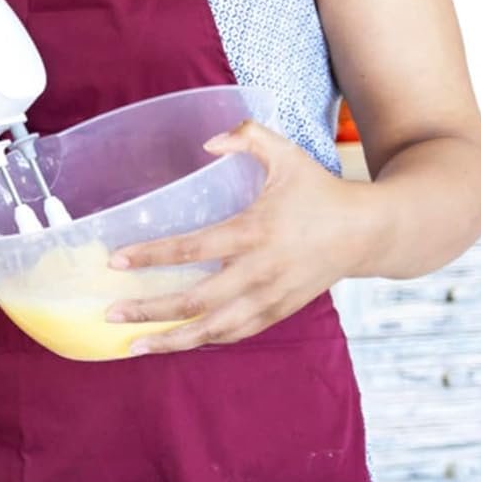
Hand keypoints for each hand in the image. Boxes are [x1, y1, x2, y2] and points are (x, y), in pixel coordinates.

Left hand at [105, 119, 380, 353]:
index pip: (193, 249)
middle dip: (150, 311)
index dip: (152, 256)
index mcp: (255, 231)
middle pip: (196, 301)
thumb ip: (248, 135)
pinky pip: (236, 334)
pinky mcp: (280, 312)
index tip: (116, 263)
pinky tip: (176, 343)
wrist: (369, 232)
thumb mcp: (286, 154)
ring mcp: (271, 297)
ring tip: (134, 346)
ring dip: (172, 340)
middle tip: (111, 315)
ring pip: (214, 329)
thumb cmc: (320, 189)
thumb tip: (207, 141)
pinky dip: (205, 341)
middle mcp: (260, 270)